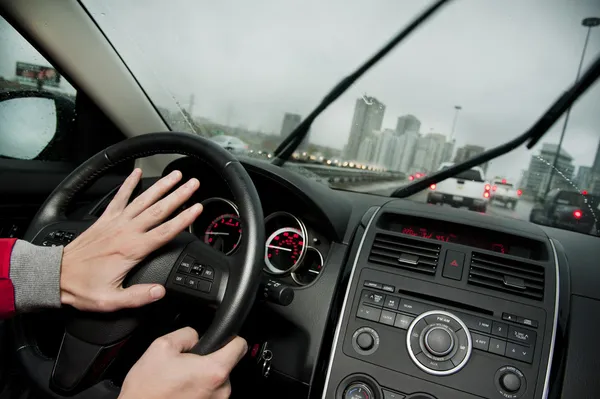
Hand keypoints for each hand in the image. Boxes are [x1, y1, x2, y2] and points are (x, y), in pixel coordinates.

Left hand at [60, 168, 201, 311]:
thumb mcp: (110, 300)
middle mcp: (125, 232)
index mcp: (131, 250)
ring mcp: (115, 223)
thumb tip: (160, 292)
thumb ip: (137, 296)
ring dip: (161, 186)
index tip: (197, 208)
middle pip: (158, 210)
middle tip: (194, 184)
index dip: (183, 219)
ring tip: (176, 175)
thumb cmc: (81, 288)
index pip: (164, 231)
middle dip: (178, 195)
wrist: (54, 275)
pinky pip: (119, 197)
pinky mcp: (105, 219)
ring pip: (143, 200)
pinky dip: (128, 183)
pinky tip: (137, 173)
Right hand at [120, 328, 246, 398]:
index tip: (223, 339)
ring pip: (217, 381)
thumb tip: (197, 335)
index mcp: (214, 370)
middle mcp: (221, 390)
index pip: (240, 345)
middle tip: (187, 365)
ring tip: (180, 381)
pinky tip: (181, 392)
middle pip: (226, 364)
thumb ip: (187, 334)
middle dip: (209, 361)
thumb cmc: (147, 390)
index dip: (230, 337)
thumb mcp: (161, 347)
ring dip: (202, 378)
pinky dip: (199, 392)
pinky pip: (210, 395)